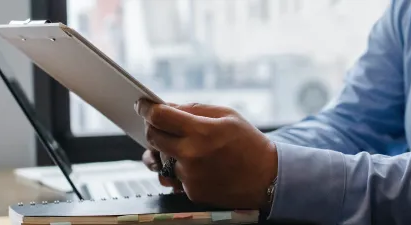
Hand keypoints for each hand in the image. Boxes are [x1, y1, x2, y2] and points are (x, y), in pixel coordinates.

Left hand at [136, 101, 277, 208]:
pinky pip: (174, 175)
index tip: (142, 104)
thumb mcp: (227, 115)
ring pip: (160, 158)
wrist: (267, 178)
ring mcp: (190, 176)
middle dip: (152, 127)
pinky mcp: (191, 192)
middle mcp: (191, 155)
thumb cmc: (249, 143)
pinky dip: (180, 168)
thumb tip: (168, 106)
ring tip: (181, 144)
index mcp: (201, 131)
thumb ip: (195, 109)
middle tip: (159, 123)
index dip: (146, 108)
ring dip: (165, 149)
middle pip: (153, 137)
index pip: (159, 116)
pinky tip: (197, 164)